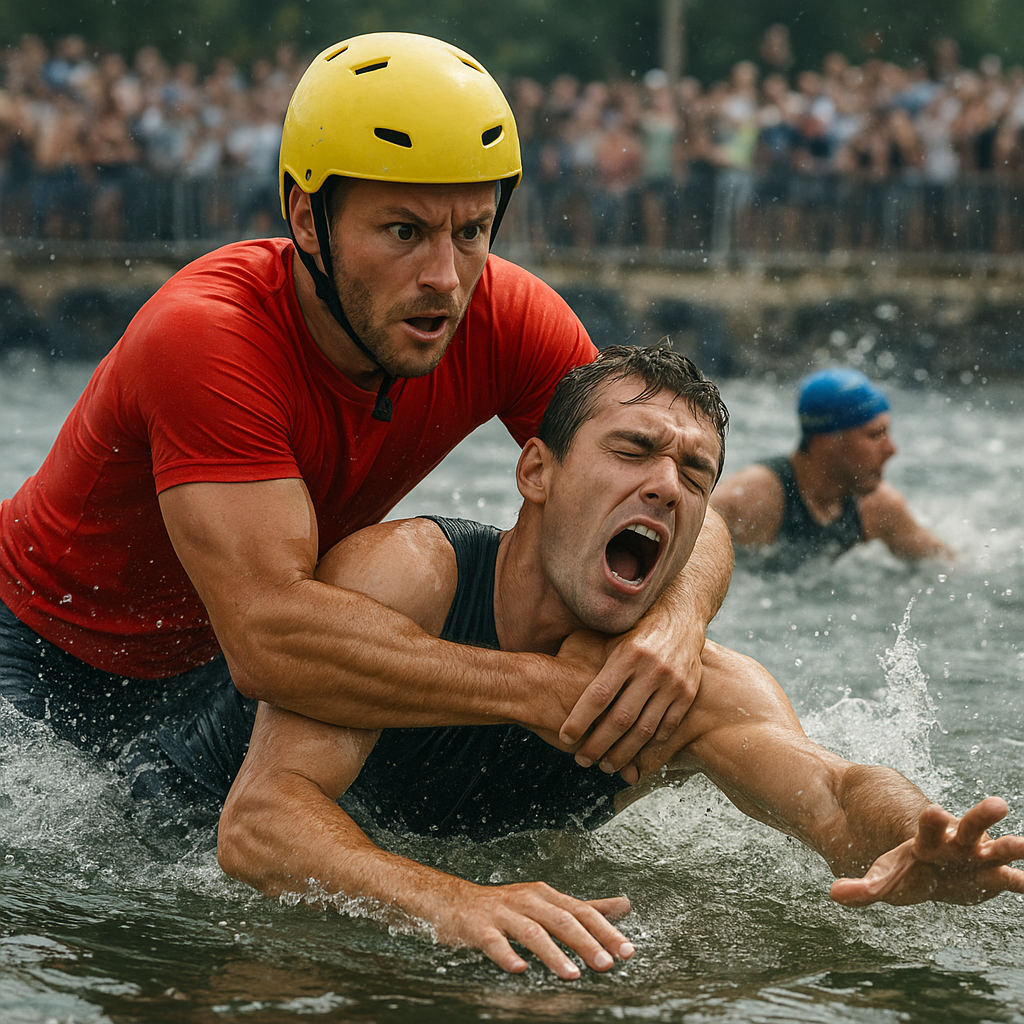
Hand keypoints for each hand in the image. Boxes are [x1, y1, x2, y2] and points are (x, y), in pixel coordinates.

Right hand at [435, 880, 633, 979]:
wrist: (453, 901)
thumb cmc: (506, 907)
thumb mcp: (547, 902)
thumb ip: (584, 907)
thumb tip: (624, 905)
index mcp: (546, 895)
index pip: (582, 910)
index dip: (605, 930)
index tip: (626, 951)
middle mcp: (527, 900)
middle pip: (561, 919)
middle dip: (585, 942)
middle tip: (605, 964)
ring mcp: (502, 913)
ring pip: (531, 931)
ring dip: (553, 953)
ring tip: (571, 974)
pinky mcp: (479, 927)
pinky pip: (494, 941)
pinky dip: (507, 955)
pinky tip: (519, 969)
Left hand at [557, 616, 704, 783]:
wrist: (680, 616)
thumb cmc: (636, 630)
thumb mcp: (614, 639)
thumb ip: (593, 661)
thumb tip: (555, 677)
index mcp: (627, 654)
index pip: (599, 695)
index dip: (581, 719)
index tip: (565, 737)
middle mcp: (650, 668)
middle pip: (620, 718)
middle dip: (599, 744)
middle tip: (583, 761)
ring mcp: (672, 682)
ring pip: (645, 728)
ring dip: (624, 753)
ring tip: (607, 766)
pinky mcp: (688, 692)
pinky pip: (668, 727)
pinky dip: (652, 747)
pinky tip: (637, 758)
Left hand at [830, 796, 1023, 906]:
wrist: (902, 853)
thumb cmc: (895, 857)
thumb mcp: (879, 872)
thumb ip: (865, 886)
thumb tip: (835, 895)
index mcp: (924, 831)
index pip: (927, 824)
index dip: (931, 822)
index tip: (934, 812)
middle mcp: (951, 843)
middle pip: (965, 827)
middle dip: (980, 818)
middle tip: (997, 804)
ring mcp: (971, 859)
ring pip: (991, 849)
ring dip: (1009, 848)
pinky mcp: (986, 880)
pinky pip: (1008, 880)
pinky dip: (1022, 881)